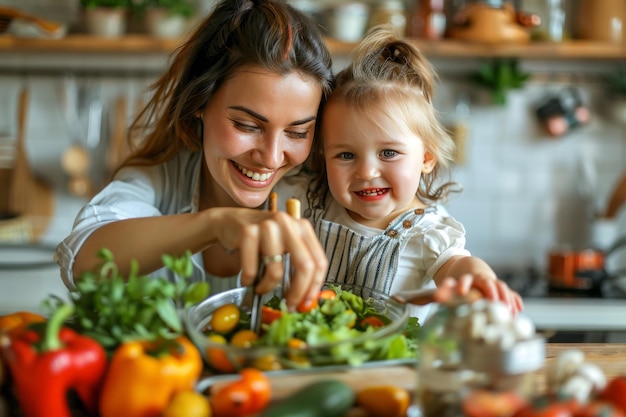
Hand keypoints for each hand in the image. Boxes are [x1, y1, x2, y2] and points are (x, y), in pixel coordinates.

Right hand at [213, 208, 327, 309]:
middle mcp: (288, 223)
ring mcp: (268, 226)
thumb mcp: (284, 245)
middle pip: (304, 266)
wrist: (229, 222)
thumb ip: (297, 264)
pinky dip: (249, 279)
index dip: (315, 285)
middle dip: (297, 292)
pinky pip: (252, 268)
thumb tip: (306, 298)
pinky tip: (247, 279)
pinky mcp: (248, 232)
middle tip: (289, 305)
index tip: (307, 302)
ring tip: (261, 289)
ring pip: (276, 270)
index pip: (319, 260)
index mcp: (302, 227)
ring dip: (268, 287)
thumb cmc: (260, 238)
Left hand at [434, 275, 523, 313]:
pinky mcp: (501, 290)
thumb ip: (444, 291)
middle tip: (494, 303)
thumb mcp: (450, 285)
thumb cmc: (459, 282)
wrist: (471, 268)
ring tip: (509, 313)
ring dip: (506, 298)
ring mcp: (493, 283)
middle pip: (488, 283)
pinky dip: (515, 300)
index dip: (464, 284)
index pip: (465, 279)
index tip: (461, 291)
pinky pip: (511, 293)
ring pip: (502, 287)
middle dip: (492, 292)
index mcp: (467, 278)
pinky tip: (519, 310)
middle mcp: (482, 279)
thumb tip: (436, 297)